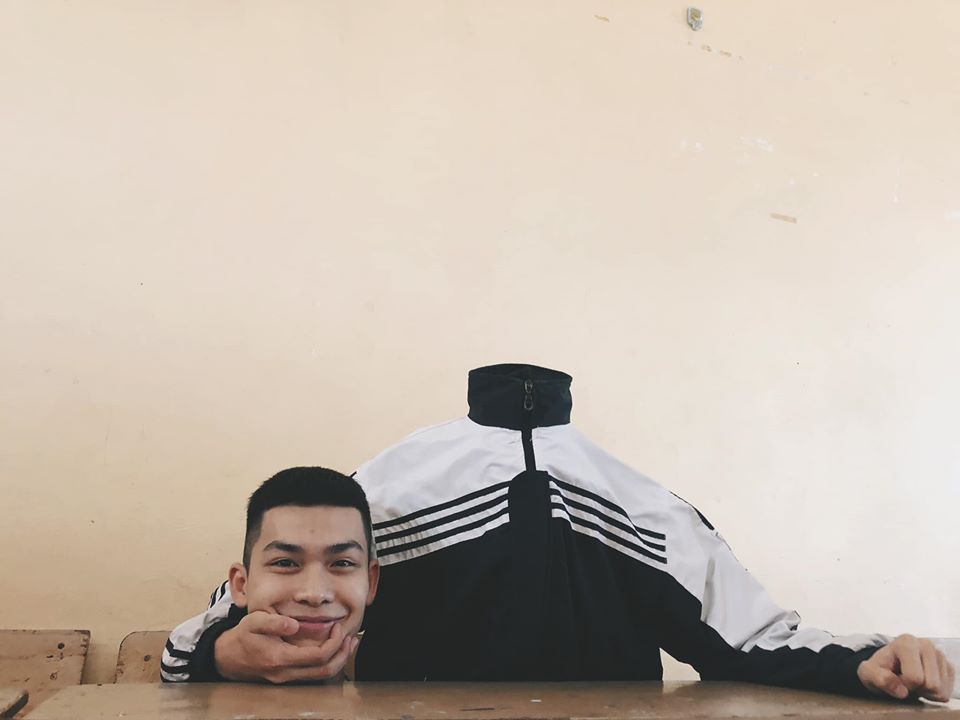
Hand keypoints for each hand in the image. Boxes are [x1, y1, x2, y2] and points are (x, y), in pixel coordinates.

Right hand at [214, 610, 358, 683]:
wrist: (228, 657)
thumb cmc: (243, 636)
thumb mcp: (254, 621)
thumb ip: (274, 623)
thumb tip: (294, 625)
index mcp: (280, 658)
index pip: (317, 656)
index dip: (333, 643)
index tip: (337, 627)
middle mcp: (285, 673)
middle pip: (325, 671)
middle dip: (343, 654)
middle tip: (350, 637)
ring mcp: (286, 678)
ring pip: (321, 676)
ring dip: (338, 660)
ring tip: (348, 643)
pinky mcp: (287, 678)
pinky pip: (313, 675)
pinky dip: (327, 663)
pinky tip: (333, 650)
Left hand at [857, 634, 954, 702]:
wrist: (888, 666)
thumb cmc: (878, 669)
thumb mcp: (868, 673)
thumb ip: (879, 678)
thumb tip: (901, 691)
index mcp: (906, 642)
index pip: (914, 677)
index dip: (903, 684)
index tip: (894, 678)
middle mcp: (926, 644)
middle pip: (931, 684)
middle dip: (916, 689)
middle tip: (904, 681)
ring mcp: (940, 655)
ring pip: (940, 690)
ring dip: (925, 692)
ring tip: (912, 681)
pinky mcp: (948, 666)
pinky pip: (947, 693)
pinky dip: (933, 694)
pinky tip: (922, 684)